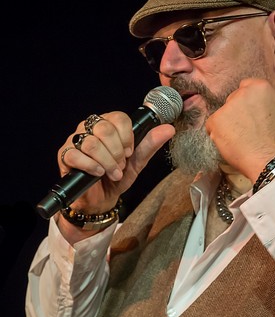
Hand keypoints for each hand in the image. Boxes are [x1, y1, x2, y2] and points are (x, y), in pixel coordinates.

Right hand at [58, 110, 175, 215]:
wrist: (102, 199)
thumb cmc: (117, 176)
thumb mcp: (138, 162)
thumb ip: (150, 144)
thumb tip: (169, 129)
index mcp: (108, 124)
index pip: (119, 117)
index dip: (127, 137)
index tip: (130, 152)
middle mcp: (90, 128)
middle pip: (104, 128)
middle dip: (117, 152)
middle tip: (121, 165)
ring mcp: (75, 140)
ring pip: (91, 143)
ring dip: (107, 162)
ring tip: (112, 172)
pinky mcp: (64, 155)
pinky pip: (76, 155)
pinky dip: (91, 166)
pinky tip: (98, 173)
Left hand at [205, 78, 274, 182]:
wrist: (271, 158)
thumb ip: (260, 103)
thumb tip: (247, 106)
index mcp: (261, 87)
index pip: (244, 88)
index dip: (245, 104)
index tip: (247, 116)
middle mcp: (243, 92)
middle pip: (231, 101)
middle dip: (234, 114)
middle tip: (245, 131)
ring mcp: (229, 105)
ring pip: (221, 115)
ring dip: (226, 126)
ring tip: (240, 141)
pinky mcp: (216, 119)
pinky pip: (211, 127)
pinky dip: (218, 137)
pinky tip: (232, 144)